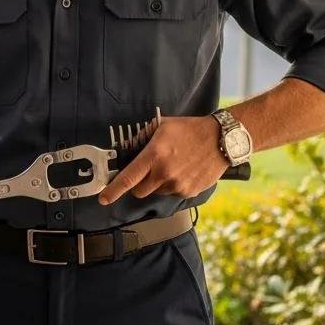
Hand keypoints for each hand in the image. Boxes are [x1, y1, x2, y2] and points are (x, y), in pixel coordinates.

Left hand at [98, 114, 228, 204]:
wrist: (221, 138)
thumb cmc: (190, 129)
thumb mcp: (162, 126)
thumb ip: (143, 138)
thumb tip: (129, 148)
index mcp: (154, 156)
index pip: (128, 178)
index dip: (112, 190)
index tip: (103, 199)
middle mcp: (164, 173)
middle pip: (139, 191)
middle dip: (139, 184)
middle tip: (148, 172)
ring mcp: (178, 185)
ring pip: (157, 192)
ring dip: (159, 184)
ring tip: (173, 166)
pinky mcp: (190, 192)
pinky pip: (174, 193)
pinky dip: (174, 185)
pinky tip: (184, 171)